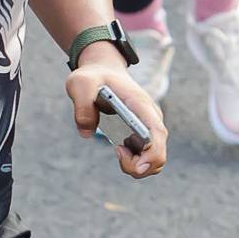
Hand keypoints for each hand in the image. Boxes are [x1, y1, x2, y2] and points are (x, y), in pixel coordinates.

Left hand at [67, 59, 166, 176]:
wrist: (104, 71)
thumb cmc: (94, 77)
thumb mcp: (80, 83)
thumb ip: (81, 105)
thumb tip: (86, 133)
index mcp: (141, 106)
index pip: (157, 135)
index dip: (149, 154)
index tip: (121, 153)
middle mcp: (152, 120)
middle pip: (158, 157)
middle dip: (136, 166)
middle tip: (117, 149)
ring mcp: (150, 129)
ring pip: (154, 162)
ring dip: (135, 165)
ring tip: (118, 147)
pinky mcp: (143, 137)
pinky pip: (146, 159)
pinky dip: (133, 162)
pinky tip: (119, 147)